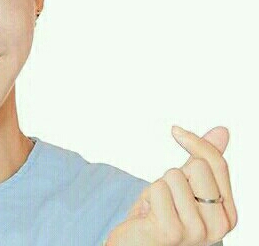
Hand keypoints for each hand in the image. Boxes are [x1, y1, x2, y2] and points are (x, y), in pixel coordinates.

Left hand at [105, 125, 236, 245]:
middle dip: (175, 174)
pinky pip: (157, 189)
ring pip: (174, 176)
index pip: (218, 164)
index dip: (195, 142)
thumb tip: (223, 131)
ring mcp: (196, 231)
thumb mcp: (184, 184)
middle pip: (198, 166)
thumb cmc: (160, 214)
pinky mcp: (172, 231)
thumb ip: (204, 161)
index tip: (176, 131)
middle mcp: (218, 226)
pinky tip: (149, 217)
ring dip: (159, 188)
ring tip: (157, 209)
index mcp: (227, 214)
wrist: (137, 244)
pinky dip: (148, 197)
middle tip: (167, 198)